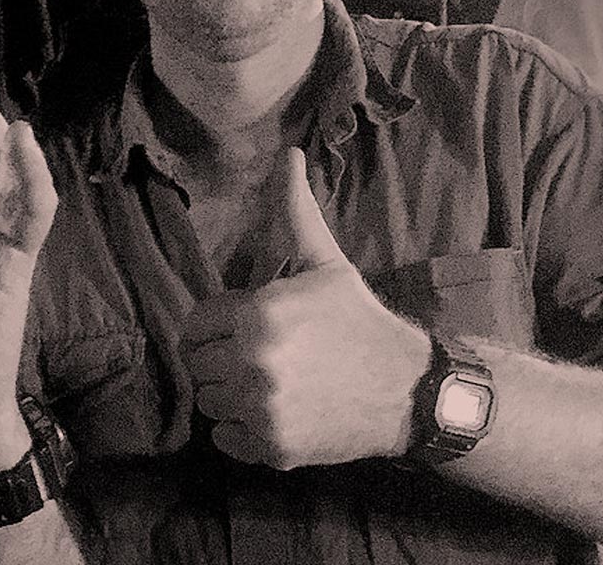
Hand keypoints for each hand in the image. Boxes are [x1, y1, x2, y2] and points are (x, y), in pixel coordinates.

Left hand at [181, 148, 431, 469]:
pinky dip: (245, 430)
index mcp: (257, 314)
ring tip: (274, 382)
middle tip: (265, 354)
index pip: (196, 323)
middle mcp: (250, 363)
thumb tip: (288, 154)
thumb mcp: (327, 263)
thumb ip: (294, 213)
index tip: (251, 326)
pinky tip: (279, 411)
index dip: (220, 323)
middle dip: (224, 357)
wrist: (406, 387)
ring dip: (232, 394)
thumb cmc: (359, 320)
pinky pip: (226, 439)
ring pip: (209, 402)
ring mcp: (259, 410)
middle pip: (199, 364)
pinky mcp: (268, 448)